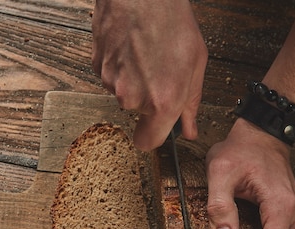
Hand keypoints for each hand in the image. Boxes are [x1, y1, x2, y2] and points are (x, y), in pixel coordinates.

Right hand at [91, 0, 206, 149]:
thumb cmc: (171, 20)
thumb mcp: (196, 64)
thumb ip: (191, 103)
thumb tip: (189, 128)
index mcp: (162, 101)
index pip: (147, 142)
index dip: (153, 136)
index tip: (157, 128)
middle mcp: (133, 97)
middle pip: (137, 113)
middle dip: (148, 99)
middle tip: (161, 71)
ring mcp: (112, 82)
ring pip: (124, 93)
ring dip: (135, 80)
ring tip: (147, 53)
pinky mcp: (98, 66)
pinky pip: (111, 77)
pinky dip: (121, 66)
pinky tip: (132, 47)